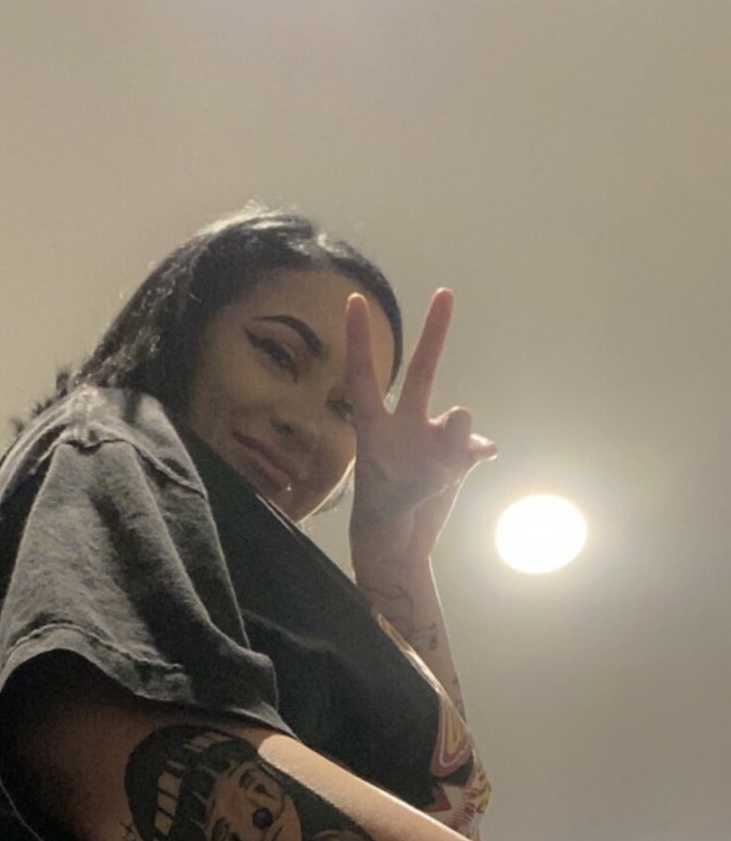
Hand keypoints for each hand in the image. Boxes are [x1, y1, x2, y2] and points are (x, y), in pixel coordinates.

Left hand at [347, 289, 497, 568]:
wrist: (397, 546)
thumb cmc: (382, 514)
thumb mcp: (400, 485)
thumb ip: (435, 449)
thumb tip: (462, 413)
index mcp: (375, 429)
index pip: (363, 376)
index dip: (359, 340)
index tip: (355, 299)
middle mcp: (404, 426)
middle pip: (422, 373)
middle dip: (435, 334)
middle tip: (445, 294)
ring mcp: (431, 442)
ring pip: (453, 422)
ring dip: (457, 434)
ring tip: (457, 456)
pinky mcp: (455, 461)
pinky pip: (471, 448)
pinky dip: (476, 449)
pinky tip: (485, 452)